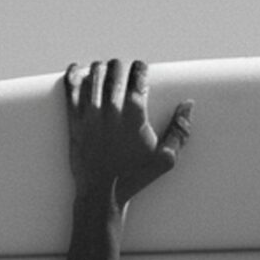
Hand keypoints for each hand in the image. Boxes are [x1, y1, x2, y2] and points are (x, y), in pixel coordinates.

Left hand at [64, 59, 192, 211]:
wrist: (102, 193)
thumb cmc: (135, 176)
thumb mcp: (165, 158)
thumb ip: (180, 131)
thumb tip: (188, 105)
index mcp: (134, 115)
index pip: (137, 75)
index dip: (140, 68)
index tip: (141, 69)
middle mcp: (111, 110)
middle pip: (114, 70)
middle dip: (121, 66)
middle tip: (123, 72)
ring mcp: (90, 114)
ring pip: (93, 75)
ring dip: (100, 68)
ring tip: (105, 72)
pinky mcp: (73, 120)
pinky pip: (71, 89)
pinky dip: (74, 74)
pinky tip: (78, 69)